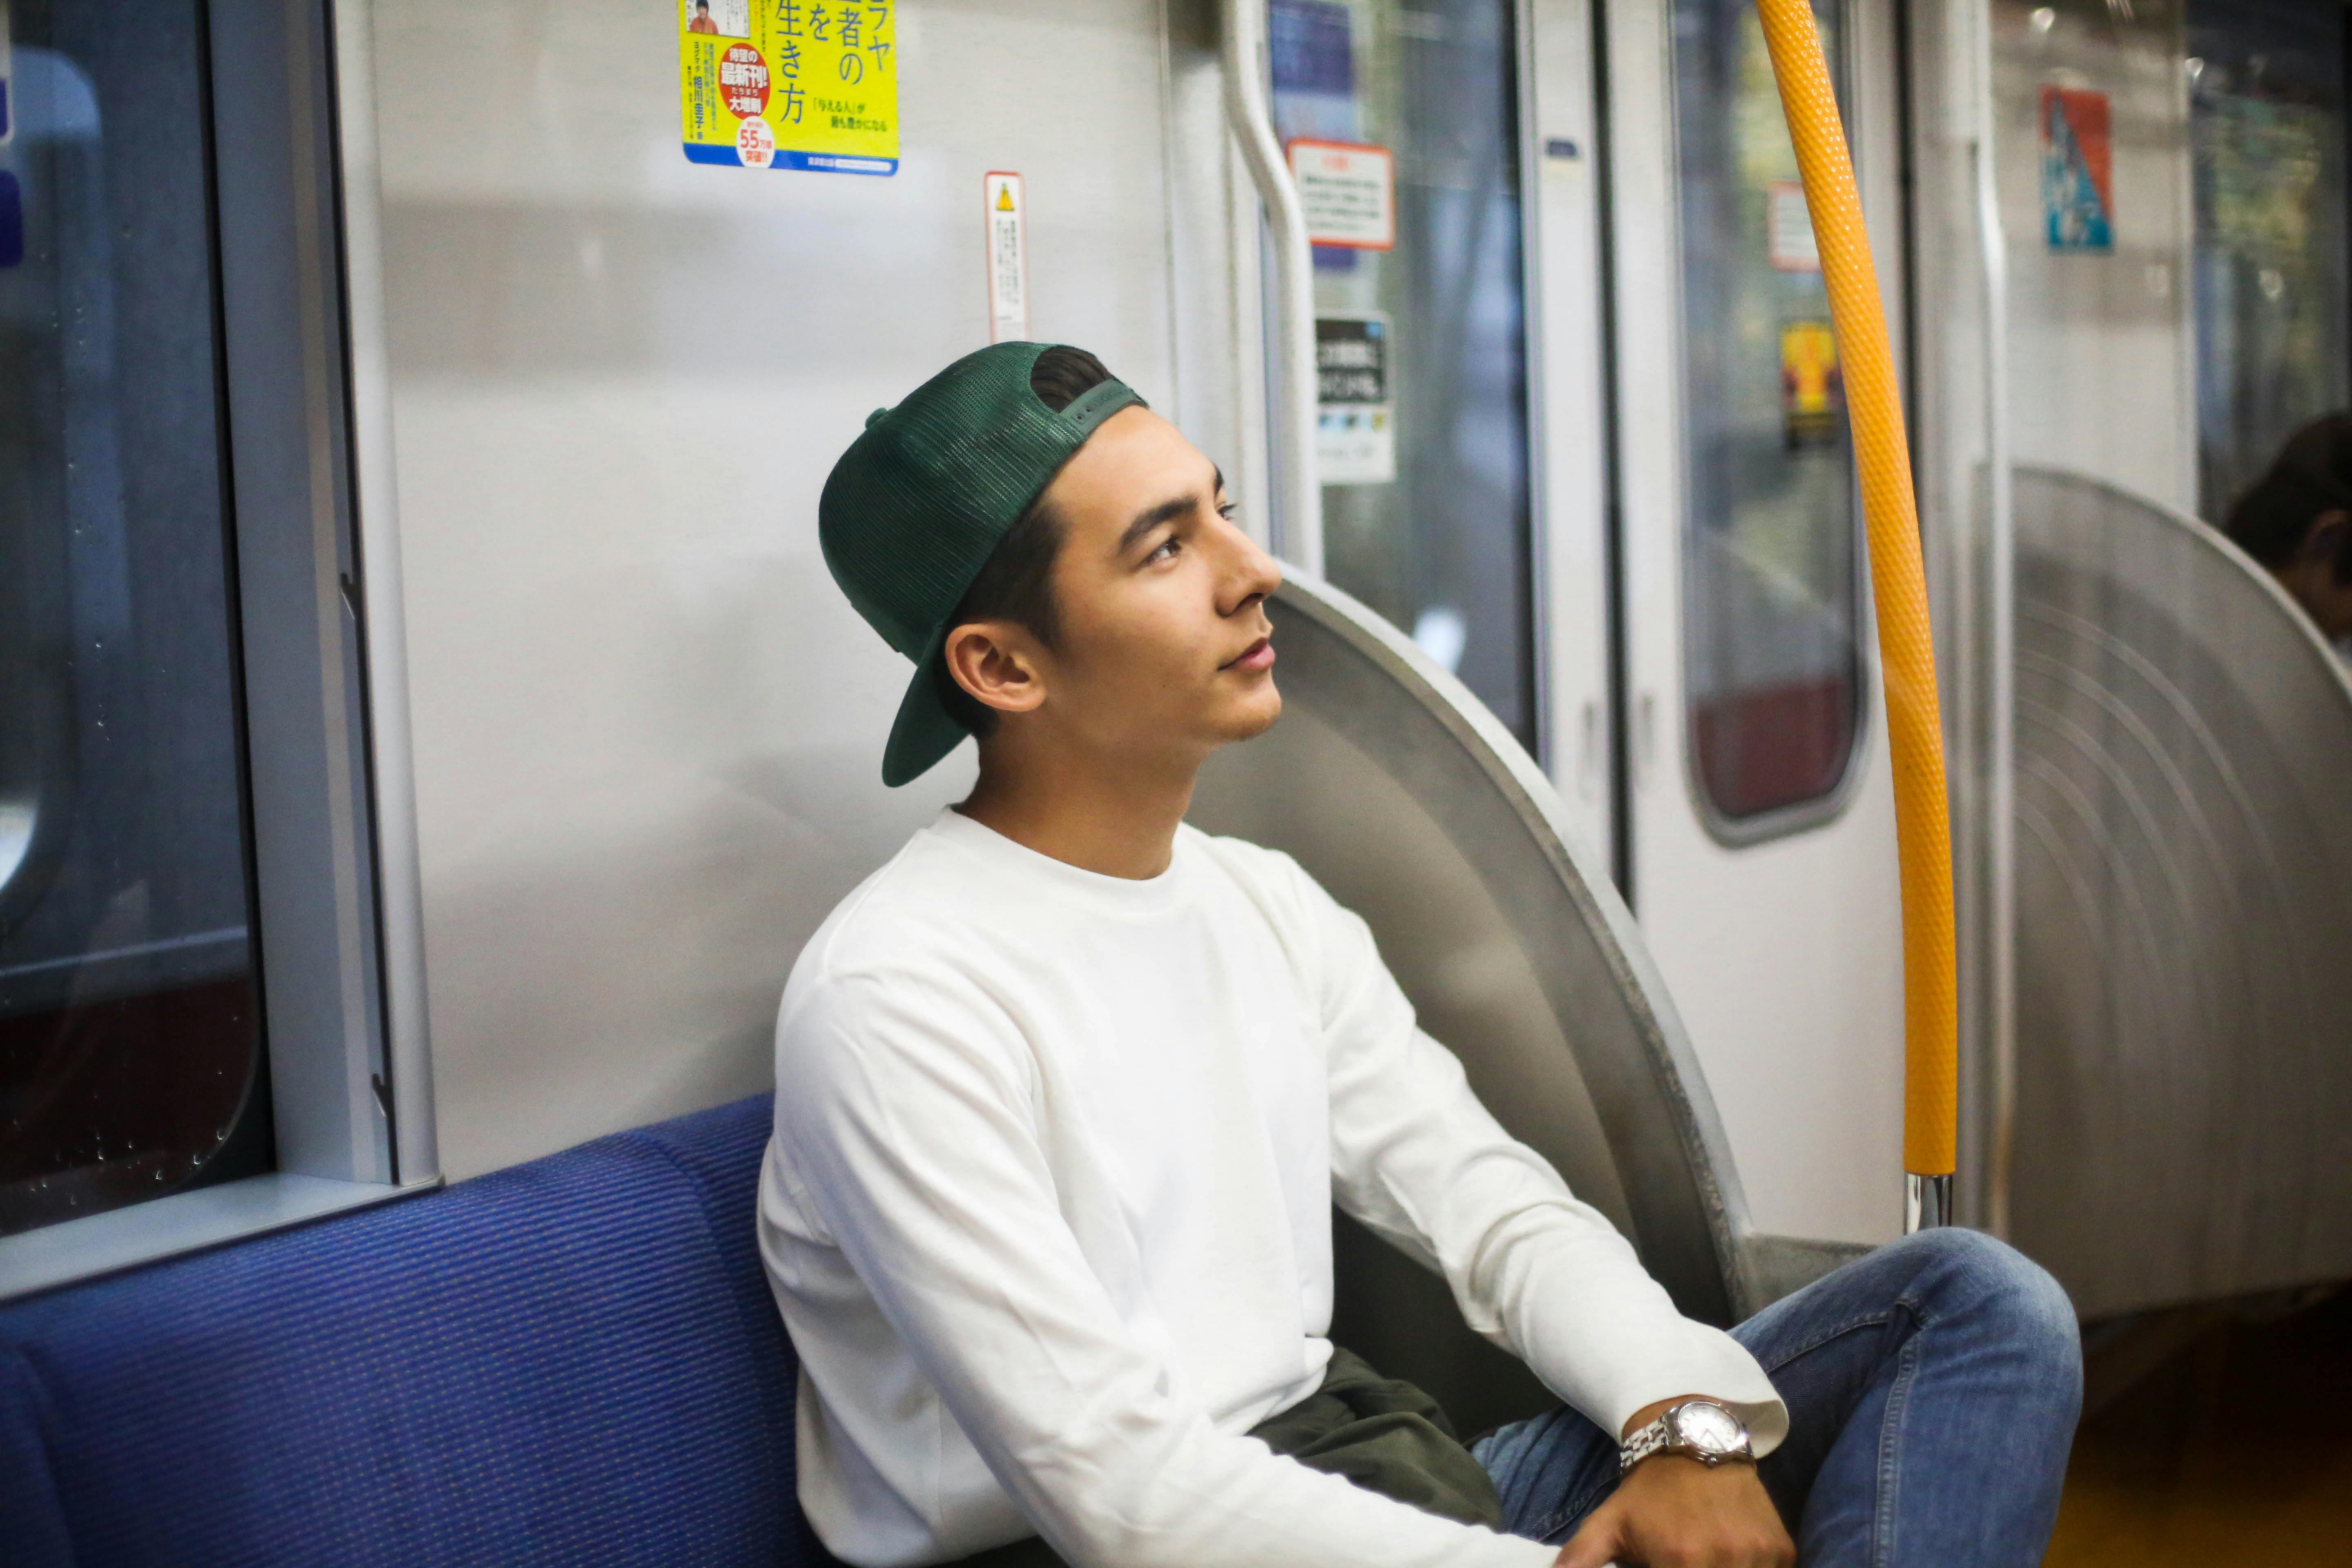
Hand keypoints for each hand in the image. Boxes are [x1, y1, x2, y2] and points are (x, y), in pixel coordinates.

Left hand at [1551, 1400, 1792, 1567]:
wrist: (1695, 1441)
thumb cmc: (1647, 1493)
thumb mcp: (1606, 1525)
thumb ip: (1580, 1559)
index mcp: (1681, 1559)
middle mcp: (1726, 1559)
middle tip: (1685, 1562)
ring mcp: (1759, 1554)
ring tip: (1704, 1559)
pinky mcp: (1782, 1549)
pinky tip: (1731, 1560)